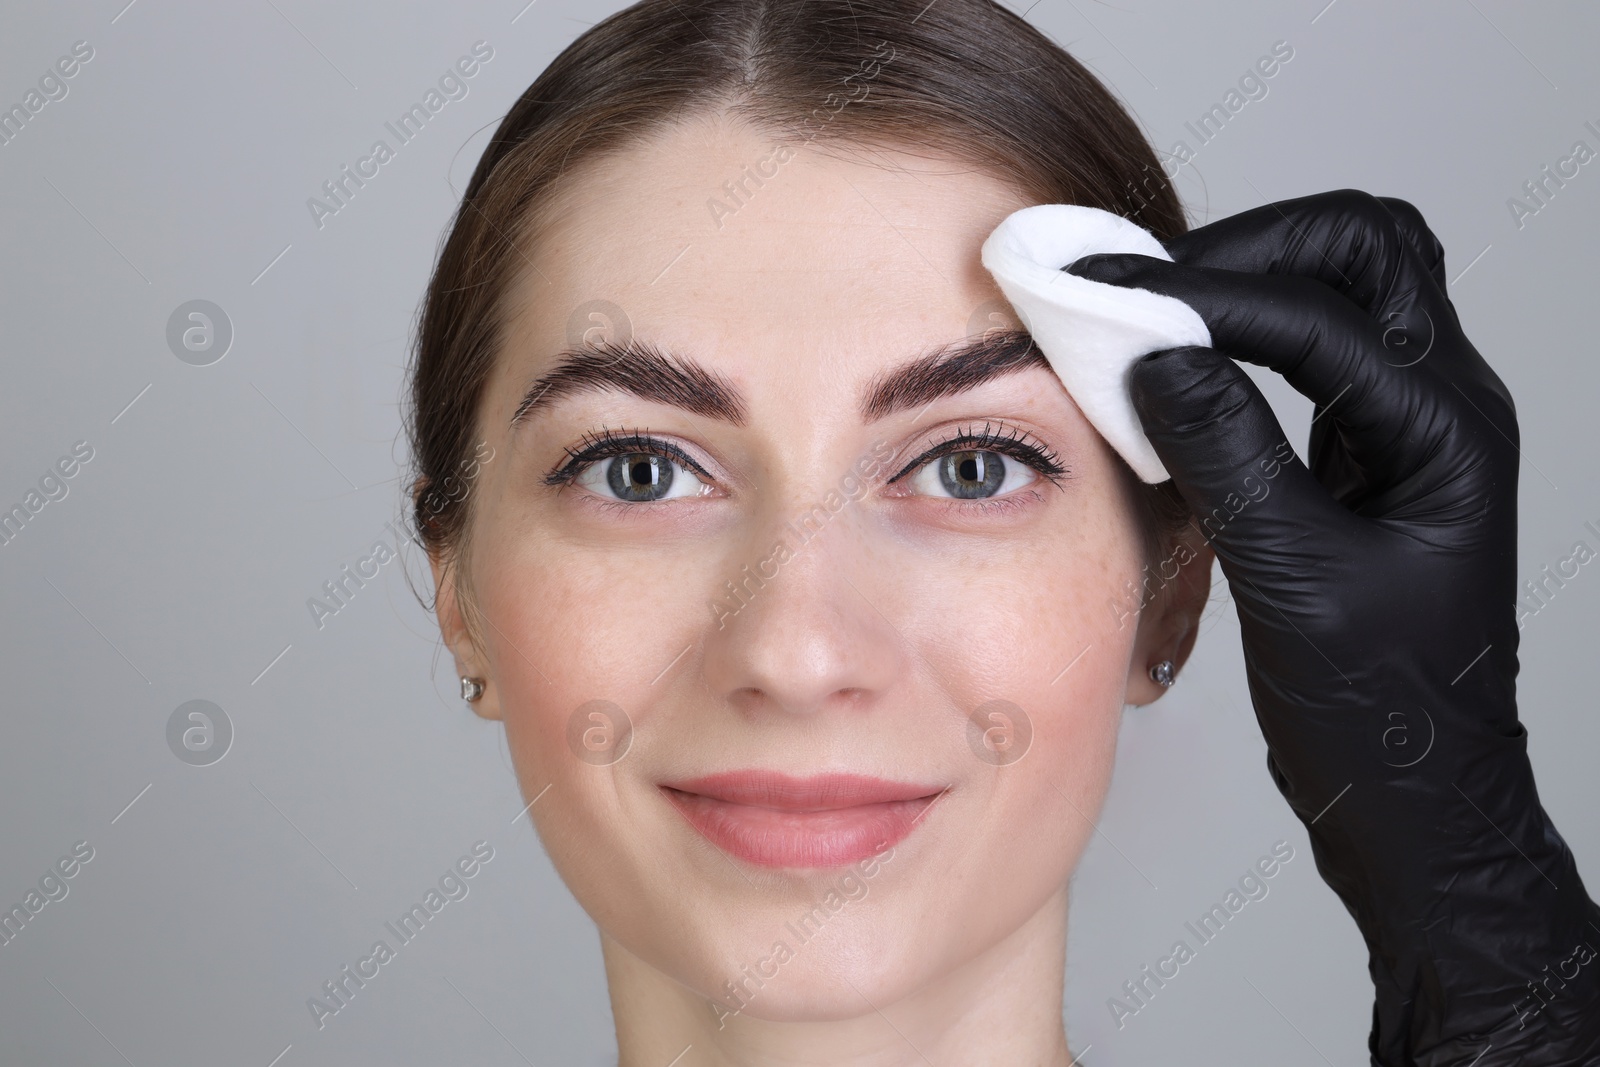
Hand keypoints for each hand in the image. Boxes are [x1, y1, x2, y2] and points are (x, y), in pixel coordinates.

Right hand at [1069, 189, 1599, 1065]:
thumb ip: (1228, 456)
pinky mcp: (1368, 456)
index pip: (1318, 316)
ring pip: (1348, 288)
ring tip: (1159, 307)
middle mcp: (1442, 408)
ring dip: (1253, 278)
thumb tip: (1157, 356)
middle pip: (1365, 250)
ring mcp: (1409, 428)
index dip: (1206, 297)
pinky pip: (1316, 353)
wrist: (1415, 792)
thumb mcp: (1294, 579)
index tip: (1111, 297)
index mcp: (1446, 432)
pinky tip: (1183, 370)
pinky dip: (1247, 336)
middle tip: (1148, 282)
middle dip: (1250, 246)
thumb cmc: (1378, 710)